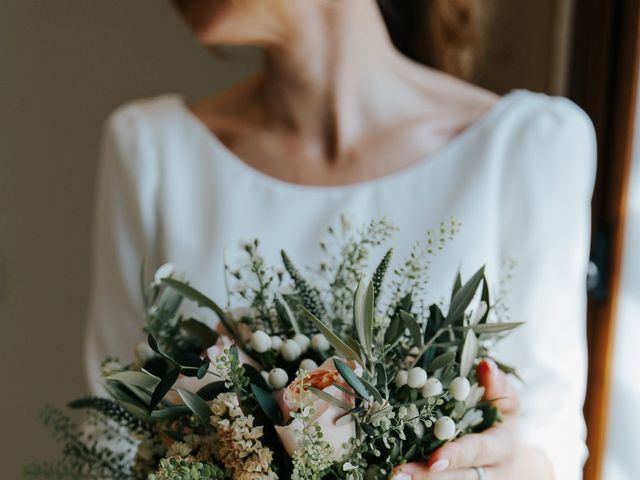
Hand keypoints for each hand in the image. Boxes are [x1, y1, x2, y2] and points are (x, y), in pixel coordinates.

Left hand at [391, 359, 552, 479]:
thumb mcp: (504, 401)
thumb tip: (486, 364)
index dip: (456, 455)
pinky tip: (389, 472)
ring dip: (417, 479)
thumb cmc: (500, 419)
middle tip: (398, 473)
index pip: (477, 451)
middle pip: (457, 477)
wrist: (502, 453)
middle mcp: (488, 471)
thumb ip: (497, 385)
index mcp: (501, 448)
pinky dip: (416, 477)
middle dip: (427, 476)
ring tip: (392, 475)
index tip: (435, 459)